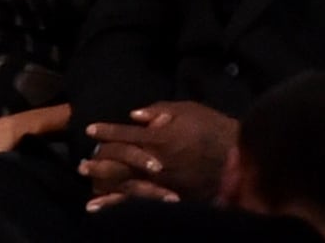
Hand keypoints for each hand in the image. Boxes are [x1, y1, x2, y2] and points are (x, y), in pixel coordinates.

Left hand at [83, 102, 232, 204]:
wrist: (242, 158)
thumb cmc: (214, 128)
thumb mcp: (187, 110)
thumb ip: (158, 111)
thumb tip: (134, 115)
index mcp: (158, 138)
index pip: (123, 134)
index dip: (105, 131)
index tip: (89, 129)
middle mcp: (157, 162)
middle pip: (120, 163)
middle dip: (99, 163)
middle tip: (82, 166)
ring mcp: (166, 182)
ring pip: (130, 187)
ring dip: (109, 191)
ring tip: (91, 196)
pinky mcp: (177, 197)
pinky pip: (148, 203)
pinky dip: (130, 208)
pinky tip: (116, 213)